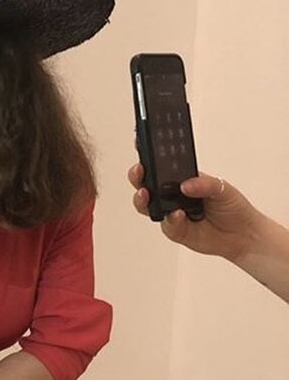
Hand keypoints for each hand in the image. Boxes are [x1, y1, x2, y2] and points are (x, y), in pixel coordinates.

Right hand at [128, 163, 256, 260]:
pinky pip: (166, 224)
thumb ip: (205, 184)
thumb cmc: (232, 207)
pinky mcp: (175, 230)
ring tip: (147, 194)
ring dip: (142, 199)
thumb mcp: (222, 187)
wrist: (243, 235)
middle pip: (145, 183)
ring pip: (146, 205)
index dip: (148, 154)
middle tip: (140, 170)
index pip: (160, 164)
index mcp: (182, 179)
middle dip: (137, 175)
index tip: (142, 144)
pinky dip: (171, 220)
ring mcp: (171, 212)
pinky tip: (178, 215)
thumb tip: (185, 185)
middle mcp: (172, 195)